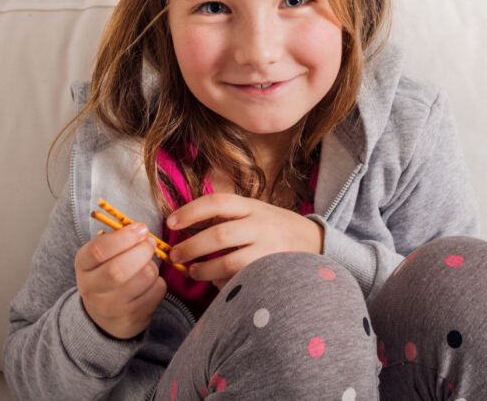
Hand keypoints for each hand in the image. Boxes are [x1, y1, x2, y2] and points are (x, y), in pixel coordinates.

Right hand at [74, 222, 166, 338]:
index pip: (98, 251)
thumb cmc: (107, 275)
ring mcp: (110, 307)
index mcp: (83, 265)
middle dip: (142, 250)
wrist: (105, 316)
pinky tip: (149, 284)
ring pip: (144, 277)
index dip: (124, 237)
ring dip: (152, 266)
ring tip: (146, 266)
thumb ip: (117, 240)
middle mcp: (91, 289)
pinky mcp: (131, 317)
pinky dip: (159, 282)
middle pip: (119, 269)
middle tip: (150, 242)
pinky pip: (156, 290)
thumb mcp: (102, 257)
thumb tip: (141, 230)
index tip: (141, 228)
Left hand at [166, 193, 324, 288]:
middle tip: (175, 255)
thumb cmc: (274, 227)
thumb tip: (186, 224)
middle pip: (218, 235)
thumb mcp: (254, 211)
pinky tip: (217, 283)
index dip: (191, 211)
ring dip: (204, 270)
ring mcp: (269, 250)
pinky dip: (224, 283)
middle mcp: (261, 225)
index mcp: (252, 206)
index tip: (171, 222)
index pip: (217, 202)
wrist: (316, 242)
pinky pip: (242, 281)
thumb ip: (227, 216)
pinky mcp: (273, 272)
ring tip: (193, 271)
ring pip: (229, 263)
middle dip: (191, 247)